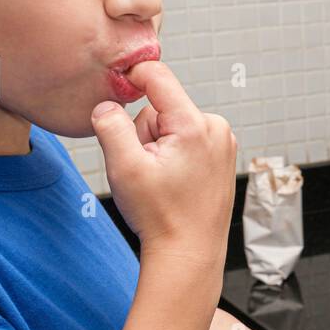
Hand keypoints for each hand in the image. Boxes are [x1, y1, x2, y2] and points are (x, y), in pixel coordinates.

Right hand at [90, 61, 236, 261]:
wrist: (189, 253)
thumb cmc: (160, 217)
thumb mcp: (124, 168)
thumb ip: (110, 126)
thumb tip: (106, 104)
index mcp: (194, 125)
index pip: (158, 77)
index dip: (131, 76)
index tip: (114, 85)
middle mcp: (216, 128)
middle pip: (162, 107)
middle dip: (146, 132)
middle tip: (146, 169)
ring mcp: (223, 143)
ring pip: (173, 125)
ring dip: (159, 146)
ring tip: (162, 180)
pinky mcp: (222, 155)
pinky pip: (187, 140)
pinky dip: (174, 155)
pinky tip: (174, 182)